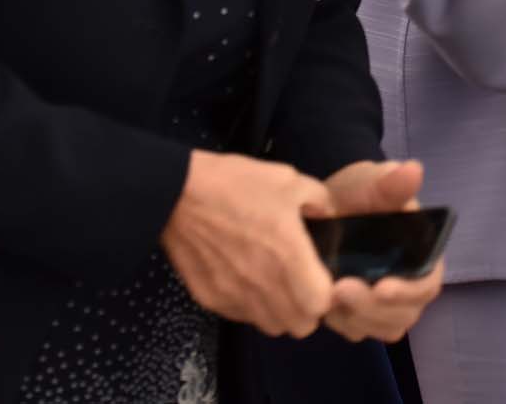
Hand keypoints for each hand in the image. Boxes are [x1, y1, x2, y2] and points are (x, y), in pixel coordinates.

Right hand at [162, 150, 334, 337]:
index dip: (327, 294)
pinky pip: (240, 316)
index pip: (321, 304)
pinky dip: (250, 307)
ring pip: (270, 326)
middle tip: (302, 286)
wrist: (177, 193)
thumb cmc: (235, 184)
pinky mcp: (210, 298)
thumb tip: (328, 214)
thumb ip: (318, 200)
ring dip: (279, 313)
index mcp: (288, 256)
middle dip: (307, 310)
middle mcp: (263, 284)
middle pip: (299, 326)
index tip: (322, 278)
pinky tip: (246, 281)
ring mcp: (235, 295)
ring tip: (274, 285)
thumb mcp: (288, 179)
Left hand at [320, 158, 445, 341]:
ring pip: (381, 327)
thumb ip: (389, 182)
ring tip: (325, 295)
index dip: (409, 291)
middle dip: (373, 308)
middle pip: (404, 313)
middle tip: (340, 290)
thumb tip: (412, 170)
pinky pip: (356, 329)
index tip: (380, 286)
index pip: (427, 283)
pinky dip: (339, 321)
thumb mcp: (369, 182)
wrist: (323, 210)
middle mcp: (409, 283)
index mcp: (422, 253)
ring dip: (355, 318)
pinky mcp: (360, 313)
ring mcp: (385, 303)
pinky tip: (319, 301)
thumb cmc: (356, 194)